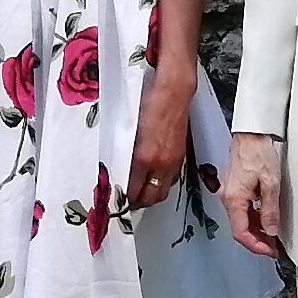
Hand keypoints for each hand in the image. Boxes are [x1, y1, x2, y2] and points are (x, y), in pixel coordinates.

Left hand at [124, 64, 196, 212]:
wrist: (173, 93)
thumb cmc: (149, 104)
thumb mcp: (129, 130)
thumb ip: (125, 154)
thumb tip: (117, 169)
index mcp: (144, 158)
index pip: (133, 191)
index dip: (124, 199)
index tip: (117, 201)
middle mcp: (160, 164)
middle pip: (150, 198)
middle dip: (138, 203)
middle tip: (127, 202)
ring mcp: (173, 162)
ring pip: (162, 192)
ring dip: (151, 197)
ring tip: (140, 194)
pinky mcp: (181, 157)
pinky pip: (171, 181)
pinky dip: (162, 185)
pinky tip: (154, 179)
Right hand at [222, 133, 286, 260]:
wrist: (250, 133)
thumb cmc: (257, 152)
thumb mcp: (270, 183)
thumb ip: (270, 210)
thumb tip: (270, 231)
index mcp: (234, 200)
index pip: (241, 233)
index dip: (256, 246)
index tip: (270, 251)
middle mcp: (228, 199)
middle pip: (240, 229)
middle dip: (257, 241)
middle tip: (273, 247)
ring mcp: (230, 193)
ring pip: (241, 220)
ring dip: (256, 231)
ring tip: (272, 236)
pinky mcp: (235, 188)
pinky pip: (242, 210)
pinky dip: (254, 219)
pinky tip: (265, 220)